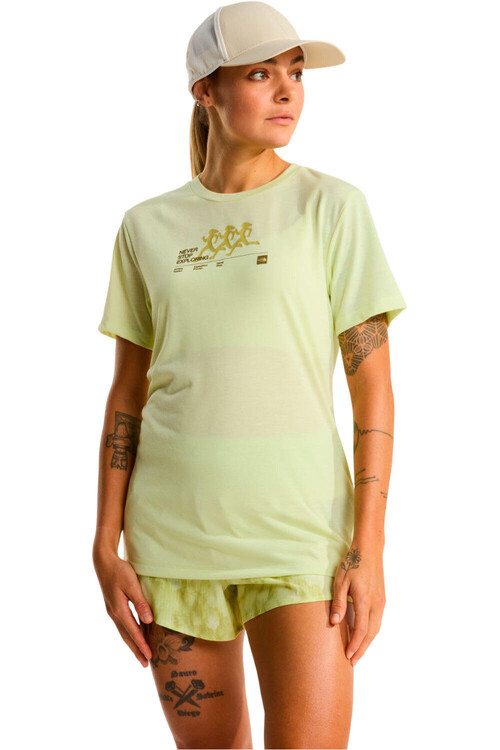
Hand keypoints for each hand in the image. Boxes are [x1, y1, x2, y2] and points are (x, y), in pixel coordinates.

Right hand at [93, 549, 153, 666]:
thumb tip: (149, 620)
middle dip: (136, 650)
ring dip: (132, 643)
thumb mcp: (132, 585)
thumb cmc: (119, 571)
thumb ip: (140, 602)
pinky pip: (122, 624)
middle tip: (145, 663)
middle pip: (126, 636)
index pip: (133, 631)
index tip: (149, 657)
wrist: (103, 562)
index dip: (141, 645)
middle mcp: (114, 613)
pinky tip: (134, 634)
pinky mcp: (113, 606)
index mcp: (119, 610)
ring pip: (123, 632)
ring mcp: (112, 610)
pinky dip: (129, 633)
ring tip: (140, 654)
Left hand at [329, 543, 385, 666]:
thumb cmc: (352, 562)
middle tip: (353, 661)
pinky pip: (378, 620)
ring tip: (358, 651)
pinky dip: (372, 631)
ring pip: (377, 628)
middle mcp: (376, 604)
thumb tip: (334, 623)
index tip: (347, 656)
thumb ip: (338, 603)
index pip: (361, 630)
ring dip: (368, 642)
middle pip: (371, 634)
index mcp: (365, 600)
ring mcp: (382, 601)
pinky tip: (364, 634)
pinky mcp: (382, 598)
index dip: (354, 645)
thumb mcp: (340, 581)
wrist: (369, 549)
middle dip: (362, 649)